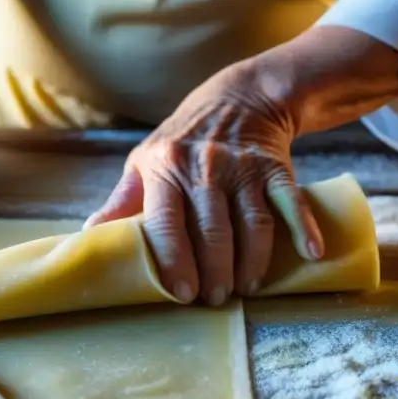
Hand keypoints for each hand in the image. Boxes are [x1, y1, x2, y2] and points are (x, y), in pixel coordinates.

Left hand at [84, 61, 323, 305]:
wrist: (238, 98)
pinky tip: (309, 254)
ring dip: (251, 262)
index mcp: (165, 167)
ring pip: (251, 224)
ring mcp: (243, 166)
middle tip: (214, 299)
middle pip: (212, 231)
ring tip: (244, 289)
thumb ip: (122, 201)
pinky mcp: (275, 167)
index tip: (180, 293)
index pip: (167, 222)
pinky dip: (303, 227)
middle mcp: (204, 166)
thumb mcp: (144, 161)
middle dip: (214, 272)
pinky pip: (290, 201)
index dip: (174, 260)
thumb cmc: (181, 141)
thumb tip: (89, 236)